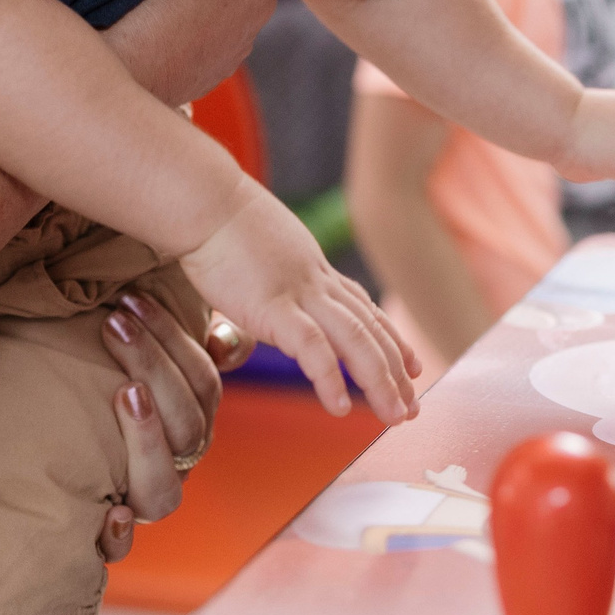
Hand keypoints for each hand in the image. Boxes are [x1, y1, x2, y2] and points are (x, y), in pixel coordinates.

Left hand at [94, 296, 243, 559]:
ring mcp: (142, 502)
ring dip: (147, 439)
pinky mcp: (105, 534)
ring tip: (125, 392)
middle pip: (187, 427)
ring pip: (163, 490)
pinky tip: (108, 512)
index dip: (174, 339)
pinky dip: (116, 536)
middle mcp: (175, 465)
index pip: (204, 383)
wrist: (47, 446)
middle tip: (114, 323)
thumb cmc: (109, 386)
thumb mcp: (155, 357)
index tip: (132, 298)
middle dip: (155, 368)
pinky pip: (119, 549)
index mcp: (191, 423)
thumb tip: (223, 340)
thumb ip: (200, 340)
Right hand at [178, 182, 416, 422]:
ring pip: (355, 340)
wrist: (202, 199)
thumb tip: (260, 299)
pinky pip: (312, 347)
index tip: (413, 366)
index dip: (392, 339)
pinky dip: (330, 378)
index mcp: (313, 268)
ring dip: (380, 381)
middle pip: (369, 330)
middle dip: (396, 371)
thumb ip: (268, 279)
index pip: (364, 309)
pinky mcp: (273, 306)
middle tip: (412, 407)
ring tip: (395, 415)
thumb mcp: (258, 253)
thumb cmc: (216, 222)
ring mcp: (298, 292)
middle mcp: (316, 281)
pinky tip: (340, 407)